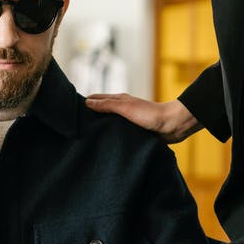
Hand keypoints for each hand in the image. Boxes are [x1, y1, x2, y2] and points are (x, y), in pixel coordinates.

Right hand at [85, 95, 200, 143]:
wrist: (173, 126)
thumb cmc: (150, 115)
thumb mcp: (126, 108)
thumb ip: (107, 105)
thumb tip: (87, 102)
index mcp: (119, 100)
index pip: (96, 99)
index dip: (84, 103)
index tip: (71, 112)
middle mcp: (122, 109)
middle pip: (100, 111)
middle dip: (89, 116)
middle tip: (75, 128)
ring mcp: (127, 121)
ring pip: (109, 123)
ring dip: (100, 128)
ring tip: (86, 138)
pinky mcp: (134, 132)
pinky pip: (118, 133)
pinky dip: (110, 136)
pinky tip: (104, 144)